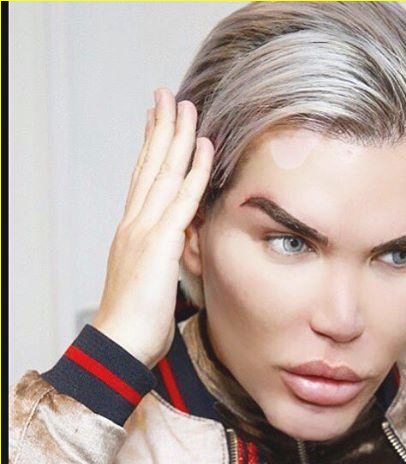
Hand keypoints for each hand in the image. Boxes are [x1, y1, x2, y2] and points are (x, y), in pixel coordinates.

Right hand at [92, 87, 213, 367]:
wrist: (122, 344)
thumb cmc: (138, 321)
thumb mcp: (154, 281)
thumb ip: (166, 257)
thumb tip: (181, 247)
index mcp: (133, 232)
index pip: (143, 180)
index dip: (151, 149)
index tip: (157, 122)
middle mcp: (135, 223)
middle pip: (150, 166)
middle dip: (160, 129)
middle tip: (167, 96)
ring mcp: (145, 230)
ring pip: (163, 174)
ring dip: (177, 137)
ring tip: (185, 106)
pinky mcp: (159, 243)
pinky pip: (182, 200)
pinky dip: (194, 173)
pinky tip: (204, 148)